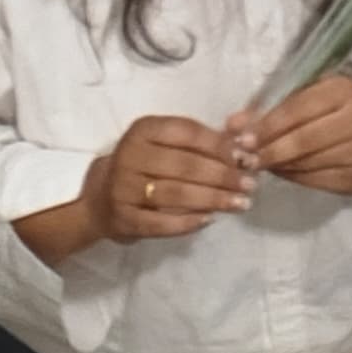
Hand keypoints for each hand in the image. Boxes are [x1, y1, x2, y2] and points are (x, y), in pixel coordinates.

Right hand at [86, 114, 249, 242]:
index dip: (220, 145)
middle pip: (186, 165)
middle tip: (250, 184)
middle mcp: (130, 155)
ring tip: (240, 203)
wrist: (101, 198)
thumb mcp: (165, 144)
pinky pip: (162, 222)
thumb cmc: (145, 165)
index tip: (246, 157)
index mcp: (143, 130)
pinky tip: (210, 219)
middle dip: (223, 176)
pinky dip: (189, 222)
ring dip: (213, 199)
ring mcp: (123, 188)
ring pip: (177, 194)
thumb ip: (201, 142)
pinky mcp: (123, 218)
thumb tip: (245, 144)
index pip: (188, 133)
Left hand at [230, 74, 351, 198]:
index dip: (267, 124)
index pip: (298, 108)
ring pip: (307, 162)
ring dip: (276, 165)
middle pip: (304, 139)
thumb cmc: (333, 113)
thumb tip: (234, 124)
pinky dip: (290, 176)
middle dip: (269, 149)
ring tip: (254, 164)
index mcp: (342, 91)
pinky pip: (313, 179)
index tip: (239, 136)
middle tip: (243, 158)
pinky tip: (277, 171)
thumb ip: (274, 107)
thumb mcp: (310, 99)